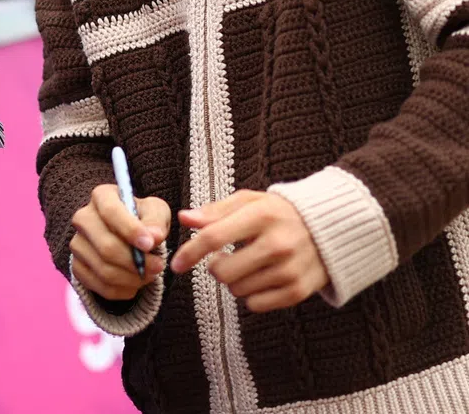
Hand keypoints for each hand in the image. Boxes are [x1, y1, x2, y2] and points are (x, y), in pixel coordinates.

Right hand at [70, 184, 169, 300]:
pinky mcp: (77, 266)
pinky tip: (135, 283)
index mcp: (101, 196)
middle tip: (158, 266)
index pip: (110, 212)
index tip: (150, 245)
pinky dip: (122, 290)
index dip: (130, 230)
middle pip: (106, 247)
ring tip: (150, 275)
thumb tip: (154, 236)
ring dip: (132, 278)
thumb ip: (156, 221)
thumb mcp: (155, 211)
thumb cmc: (142, 219)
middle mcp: (83, 218)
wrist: (124, 235)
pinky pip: (100, 287)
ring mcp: (77, 243)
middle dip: (136, 262)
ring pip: (104, 270)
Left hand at [172, 190, 327, 312]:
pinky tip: (261, 278)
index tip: (176, 264)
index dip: (190, 252)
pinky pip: (256, 305)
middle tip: (223, 258)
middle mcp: (277, 244)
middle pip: (223, 271)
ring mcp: (289, 270)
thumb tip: (184, 218)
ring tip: (248, 264)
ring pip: (237, 290)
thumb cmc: (279, 213)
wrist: (331, 229)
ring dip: (233, 280)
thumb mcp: (249, 202)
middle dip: (214, 267)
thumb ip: (216, 211)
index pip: (214, 237)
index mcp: (261, 215)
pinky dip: (250, 295)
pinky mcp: (299, 292)